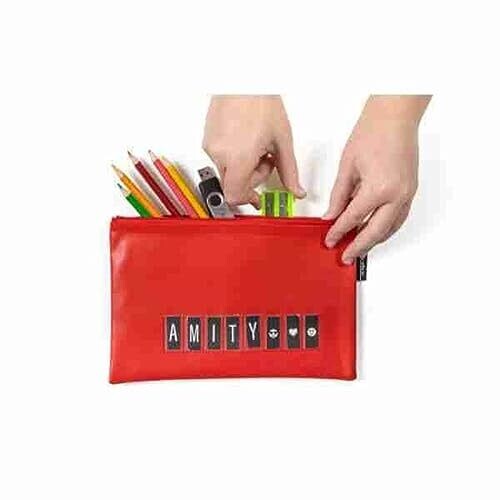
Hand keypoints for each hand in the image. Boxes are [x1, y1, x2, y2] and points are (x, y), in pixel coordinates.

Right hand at [203, 95, 305, 207]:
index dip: (247, 200)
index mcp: (238, 158)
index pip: (235, 195)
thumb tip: (296, 190)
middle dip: (252, 179)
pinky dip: (234, 157)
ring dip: (243, 167)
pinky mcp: (207, 138)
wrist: (243, 77)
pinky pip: (220, 158)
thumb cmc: (260, 102)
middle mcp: (220, 154)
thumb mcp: (282, 141)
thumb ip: (289, 171)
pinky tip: (246, 140)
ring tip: (256, 145)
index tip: (257, 199)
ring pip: (227, 171)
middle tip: (266, 160)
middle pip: (233, 184)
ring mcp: (210, 146)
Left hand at [323, 95, 430, 263]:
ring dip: (374, 240)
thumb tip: (331, 216)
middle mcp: (397, 195)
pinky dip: (386, 228)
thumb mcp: (347, 167)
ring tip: (359, 248)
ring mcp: (407, 194)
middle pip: (375, 232)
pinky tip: (374, 231)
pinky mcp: (411, 190)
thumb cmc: (372, 133)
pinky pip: (399, 218)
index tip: (330, 240)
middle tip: (346, 257)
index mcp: (378, 189)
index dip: (338, 231)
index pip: (353, 218)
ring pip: (390, 228)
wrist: (395, 116)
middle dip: (359, 246)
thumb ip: (339, 196)